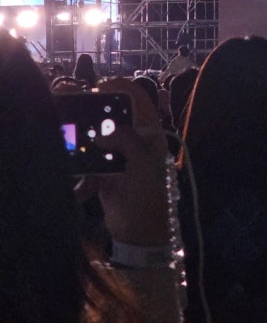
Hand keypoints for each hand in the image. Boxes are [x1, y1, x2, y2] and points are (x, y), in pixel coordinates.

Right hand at [82, 78, 169, 246]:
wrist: (139, 235)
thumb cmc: (147, 197)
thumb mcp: (142, 165)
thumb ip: (125, 142)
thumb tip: (103, 132)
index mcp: (148, 132)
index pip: (137, 98)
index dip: (119, 88)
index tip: (97, 88)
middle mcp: (133, 138)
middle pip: (111, 115)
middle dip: (91, 109)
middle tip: (68, 101)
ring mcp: (117, 155)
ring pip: (95, 136)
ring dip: (80, 138)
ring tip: (60, 129)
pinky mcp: (103, 172)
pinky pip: (87, 163)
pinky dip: (79, 172)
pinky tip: (78, 186)